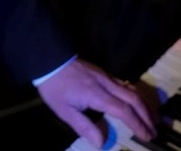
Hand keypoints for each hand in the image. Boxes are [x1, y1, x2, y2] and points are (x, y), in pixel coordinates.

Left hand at [36, 58, 156, 147]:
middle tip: (154, 129)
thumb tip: (102, 143)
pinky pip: (123, 83)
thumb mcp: (64, 110)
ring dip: (143, 104)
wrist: (48, 60)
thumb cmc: (54, 87)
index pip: (123, 111)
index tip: (147, 136)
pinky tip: (134, 102)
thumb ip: (84, 126)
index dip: (137, 124)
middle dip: (146, 115)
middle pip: (133, 98)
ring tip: (150, 117)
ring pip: (130, 89)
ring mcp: (104, 75)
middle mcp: (105, 83)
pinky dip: (134, 95)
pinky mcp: (101, 72)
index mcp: (96, 95)